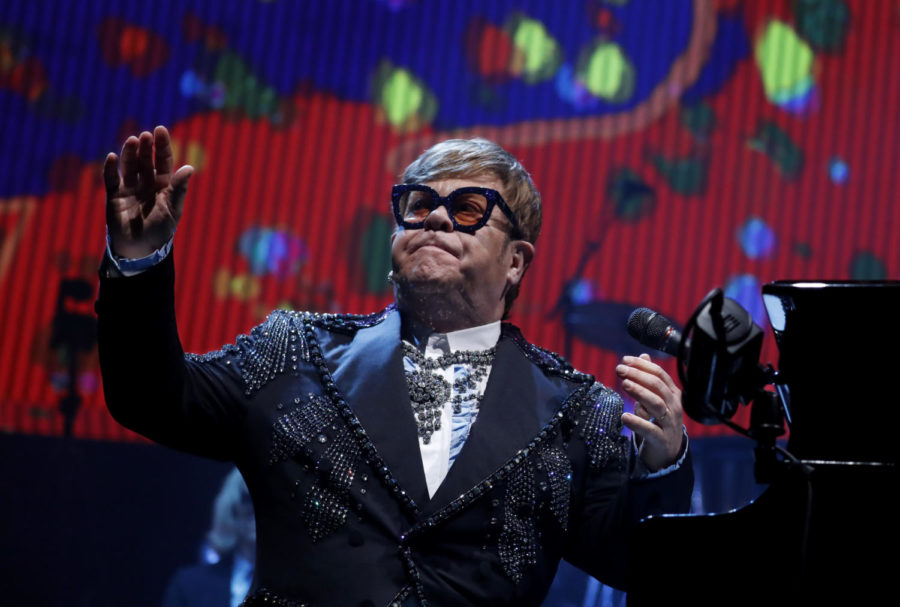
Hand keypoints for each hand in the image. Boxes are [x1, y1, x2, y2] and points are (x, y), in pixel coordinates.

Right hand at [103, 126, 192, 258]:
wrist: (140, 250)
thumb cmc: (161, 231)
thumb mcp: (173, 209)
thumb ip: (179, 189)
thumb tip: (190, 167)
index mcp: (164, 185)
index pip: (163, 161)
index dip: (162, 146)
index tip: (160, 130)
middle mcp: (146, 183)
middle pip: (146, 160)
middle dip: (146, 147)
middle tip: (146, 135)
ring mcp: (129, 188)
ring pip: (129, 166)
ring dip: (130, 153)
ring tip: (132, 140)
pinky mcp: (114, 196)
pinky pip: (111, 179)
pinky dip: (110, 168)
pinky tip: (112, 157)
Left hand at [617, 354, 684, 471]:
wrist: (667, 454)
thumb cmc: (658, 422)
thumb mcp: (654, 398)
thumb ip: (648, 379)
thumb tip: (643, 355)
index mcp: (672, 395)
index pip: (659, 374)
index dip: (642, 365)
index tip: (624, 360)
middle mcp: (673, 407)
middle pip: (657, 386)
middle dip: (637, 375)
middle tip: (620, 369)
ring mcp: (669, 424)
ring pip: (657, 404)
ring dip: (640, 392)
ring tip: (624, 384)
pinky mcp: (661, 440)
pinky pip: (650, 429)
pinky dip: (637, 422)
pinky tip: (624, 416)